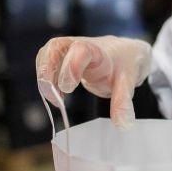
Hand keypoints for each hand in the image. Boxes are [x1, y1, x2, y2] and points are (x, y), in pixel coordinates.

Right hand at [36, 36, 151, 127]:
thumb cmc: (123, 66)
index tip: (67, 89)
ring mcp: (68, 47)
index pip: (81, 50)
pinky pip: (44, 61)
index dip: (71, 67)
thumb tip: (122, 126)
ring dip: (44, 78)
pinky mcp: (60, 54)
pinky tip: (55, 95)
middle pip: (55, 47)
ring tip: (55, 100)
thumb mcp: (127, 84)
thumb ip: (123, 103)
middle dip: (49, 72)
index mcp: (98, 50)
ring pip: (46, 53)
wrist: (122, 53)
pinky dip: (44, 79)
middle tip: (57, 98)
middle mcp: (80, 44)